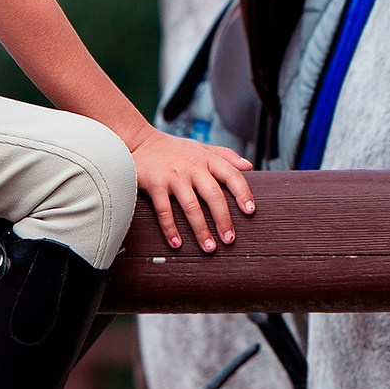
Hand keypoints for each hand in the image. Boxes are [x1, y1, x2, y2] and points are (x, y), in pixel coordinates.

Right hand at [128, 129, 255, 252]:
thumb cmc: (173, 148)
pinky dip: (170, 229)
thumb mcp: (201, 147)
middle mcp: (193, 167)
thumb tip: (249, 166)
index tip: (250, 211)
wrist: (140, 141)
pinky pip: (164, 211)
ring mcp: (174, 176)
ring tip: (209, 247)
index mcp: (207, 159)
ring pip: (191, 206)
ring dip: (201, 230)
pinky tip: (177, 243)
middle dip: (223, 219)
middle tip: (229, 239)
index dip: (243, 193)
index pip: (231, 175)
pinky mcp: (156, 184)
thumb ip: (225, 155)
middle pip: (213, 195)